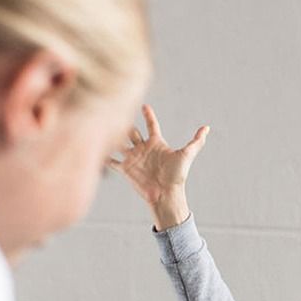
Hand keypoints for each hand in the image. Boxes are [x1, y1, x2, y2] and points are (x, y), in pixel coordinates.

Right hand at [109, 104, 208, 229]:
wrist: (166, 194)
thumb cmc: (177, 176)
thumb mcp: (186, 155)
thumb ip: (196, 141)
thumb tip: (207, 128)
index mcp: (157, 143)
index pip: (151, 125)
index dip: (148, 115)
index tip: (144, 105)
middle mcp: (143, 149)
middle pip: (131, 131)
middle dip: (124, 121)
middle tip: (116, 109)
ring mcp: (133, 158)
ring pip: (119, 142)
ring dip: (111, 134)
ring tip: (101, 122)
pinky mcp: (125, 169)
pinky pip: (112, 161)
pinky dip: (103, 156)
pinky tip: (93, 148)